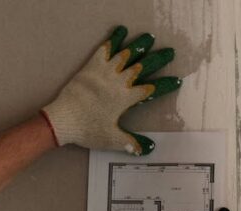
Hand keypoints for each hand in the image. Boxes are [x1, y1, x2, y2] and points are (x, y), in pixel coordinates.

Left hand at [41, 26, 181, 155]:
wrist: (63, 119)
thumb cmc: (88, 129)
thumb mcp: (112, 139)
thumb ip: (131, 143)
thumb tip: (149, 149)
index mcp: (126, 98)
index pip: (151, 89)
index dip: (166, 84)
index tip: (177, 80)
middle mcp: (119, 82)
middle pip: (143, 66)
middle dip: (158, 59)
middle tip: (170, 52)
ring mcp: (105, 72)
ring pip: (126, 54)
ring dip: (139, 45)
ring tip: (150, 37)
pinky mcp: (91, 66)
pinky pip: (105, 49)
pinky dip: (114, 39)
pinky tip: (121, 31)